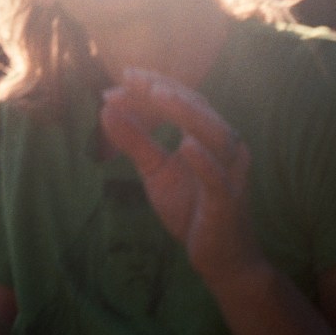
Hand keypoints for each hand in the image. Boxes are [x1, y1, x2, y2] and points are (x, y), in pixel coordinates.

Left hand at [99, 68, 263, 285]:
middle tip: (131, 77)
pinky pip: (218, 177)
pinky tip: (185, 145)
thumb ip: (134, 140)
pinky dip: (204, 160)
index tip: (124, 75)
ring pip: (213, 134)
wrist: (220, 259)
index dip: (154, 85)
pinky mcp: (228, 201)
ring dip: (185, 112)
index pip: (184, 99)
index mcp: (208, 135)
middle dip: (164, 90)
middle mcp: (225, 147)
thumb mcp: (155, 171)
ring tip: (157, 95)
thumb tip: (105, 110)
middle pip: (198, 108)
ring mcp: (230, 172)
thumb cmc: (191, 208)